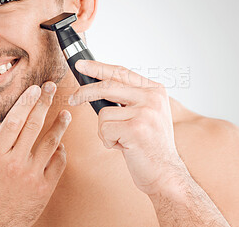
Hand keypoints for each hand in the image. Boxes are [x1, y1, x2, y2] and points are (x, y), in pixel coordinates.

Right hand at [0, 82, 70, 226]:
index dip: (26, 102)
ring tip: (66, 114)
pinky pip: (58, 164)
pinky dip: (60, 151)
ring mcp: (32, 176)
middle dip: (44, 103)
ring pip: (51, 143)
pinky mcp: (45, 188)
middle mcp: (15, 164)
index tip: (35, 89)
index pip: (13, 121)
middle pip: (33, 126)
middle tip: (52, 88)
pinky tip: (60, 144)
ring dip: (60, 125)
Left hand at [69, 60, 185, 194]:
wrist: (165, 173)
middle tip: (73, 99)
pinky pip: (104, 129)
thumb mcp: (144, 115)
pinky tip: (124, 147)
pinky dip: (108, 141)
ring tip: (121, 140)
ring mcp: (146, 112)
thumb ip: (127, 99)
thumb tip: (96, 88)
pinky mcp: (136, 128)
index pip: (120, 72)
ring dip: (104, 130)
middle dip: (85, 92)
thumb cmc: (149, 146)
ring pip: (103, 113)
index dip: (98, 67)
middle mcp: (153, 98)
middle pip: (107, 86)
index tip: (80, 64)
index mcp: (155, 91)